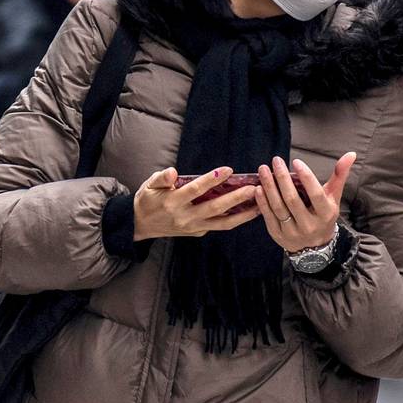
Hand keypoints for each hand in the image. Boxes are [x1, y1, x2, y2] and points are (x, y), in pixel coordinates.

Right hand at [133, 166, 259, 240]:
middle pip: (215, 208)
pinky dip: (236, 220)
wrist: (141, 224)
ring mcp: (193, 227)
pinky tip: (249, 211)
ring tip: (260, 204)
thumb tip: (173, 172)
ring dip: (243, 214)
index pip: (196, 190)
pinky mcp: (198, 232)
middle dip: (236, 198)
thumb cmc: (148, 200)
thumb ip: (161, 178)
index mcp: (172, 202)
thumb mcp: (149, 185)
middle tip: (254, 189)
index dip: (212, 180)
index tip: (229, 170)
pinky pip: (220, 226)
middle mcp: (185, 217)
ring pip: (222, 223)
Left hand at [255, 154, 355, 252]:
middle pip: (293, 199)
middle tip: (276, 160)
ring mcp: (293, 232)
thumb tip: (351, 154)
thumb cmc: (324, 215)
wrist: (315, 246)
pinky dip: (262, 201)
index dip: (306, 177)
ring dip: (269, 187)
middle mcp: (309, 225)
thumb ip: (340, 175)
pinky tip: (258, 187)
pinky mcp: (278, 235)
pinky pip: (268, 216)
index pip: (315, 194)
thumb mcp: (334, 197)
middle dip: (283, 178)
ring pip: (278, 207)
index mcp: (325, 214)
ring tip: (263, 169)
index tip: (296, 161)